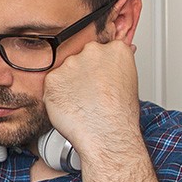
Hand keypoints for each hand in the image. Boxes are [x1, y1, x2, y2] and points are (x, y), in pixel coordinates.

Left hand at [42, 40, 140, 157]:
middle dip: (82, 73)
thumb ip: (117, 67)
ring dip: (68, 84)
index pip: (102, 50)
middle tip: (89, 93)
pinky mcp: (53, 78)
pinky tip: (69, 105)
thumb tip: (113, 64)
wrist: (107, 132)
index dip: (98, 68)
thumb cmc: (120, 114)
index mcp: (115, 50)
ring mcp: (71, 63)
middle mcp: (92, 51)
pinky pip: (52, 84)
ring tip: (80, 102)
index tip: (98, 79)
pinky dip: (56, 95)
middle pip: (82, 57)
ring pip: (65, 70)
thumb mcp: (129, 83)